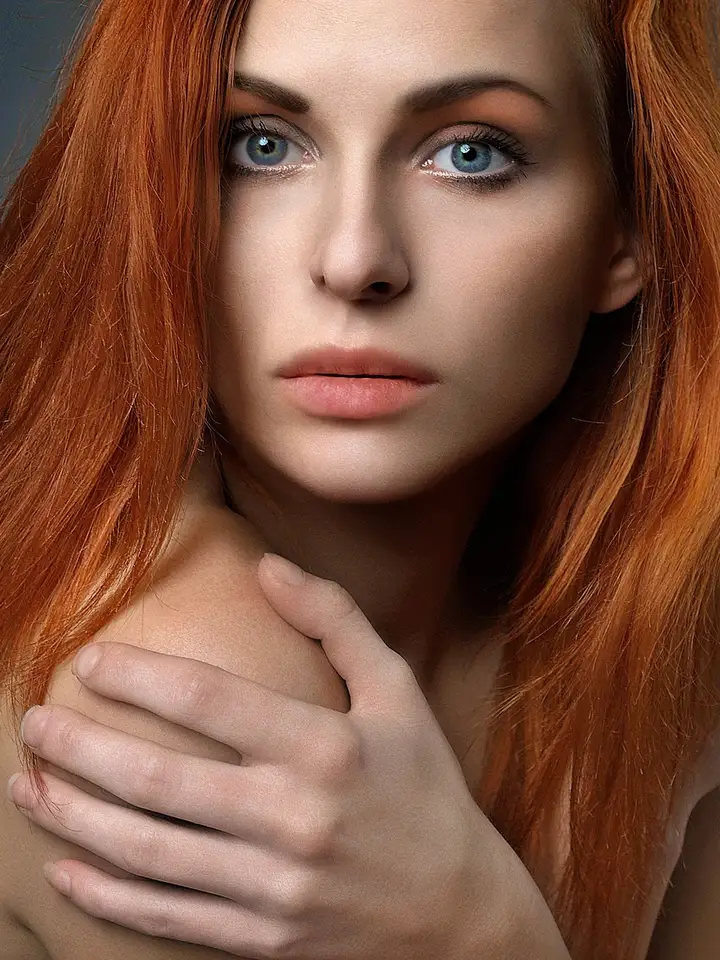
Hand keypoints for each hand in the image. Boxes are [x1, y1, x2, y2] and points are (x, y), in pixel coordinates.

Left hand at [8, 555, 537, 959]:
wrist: (458, 912)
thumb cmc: (423, 786)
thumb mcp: (396, 691)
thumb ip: (335, 620)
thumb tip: (267, 566)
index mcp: (325, 748)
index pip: (209, 699)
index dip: (139, 676)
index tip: (89, 661)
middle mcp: (293, 818)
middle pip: (159, 779)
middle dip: (81, 748)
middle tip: (33, 722)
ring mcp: (273, 887)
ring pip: (148, 852)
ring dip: (75, 818)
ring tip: (26, 788)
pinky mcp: (262, 938)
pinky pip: (166, 918)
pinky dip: (107, 896)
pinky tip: (65, 869)